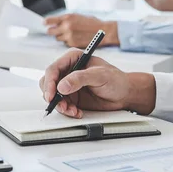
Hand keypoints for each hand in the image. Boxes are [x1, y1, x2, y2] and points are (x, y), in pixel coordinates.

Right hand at [39, 49, 155, 117]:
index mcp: (73, 58)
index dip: (50, 83)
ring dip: (60, 106)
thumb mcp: (100, 76)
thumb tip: (62, 86)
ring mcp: (69, 85)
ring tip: (73, 111)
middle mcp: (68, 71)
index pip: (53, 69)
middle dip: (53, 96)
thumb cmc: (116, 79)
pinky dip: (67, 111)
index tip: (52, 95)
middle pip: (48, 83)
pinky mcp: (72, 97)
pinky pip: (61, 105)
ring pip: (53, 96)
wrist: (124, 94)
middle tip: (62, 106)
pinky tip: (77, 112)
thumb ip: (80, 78)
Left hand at [45, 14, 119, 47]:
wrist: (103, 31)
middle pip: (50, 32)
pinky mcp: (73, 44)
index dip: (46, 23)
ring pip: (58, 39)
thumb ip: (66, 19)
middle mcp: (67, 27)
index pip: (50, 21)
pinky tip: (76, 38)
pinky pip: (66, 44)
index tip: (44, 23)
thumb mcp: (78, 16)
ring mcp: (69, 36)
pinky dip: (69, 42)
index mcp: (67, 17)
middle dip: (52, 31)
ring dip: (61, 37)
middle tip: (56, 30)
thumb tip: (55, 23)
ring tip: (70, 34)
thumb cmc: (92, 23)